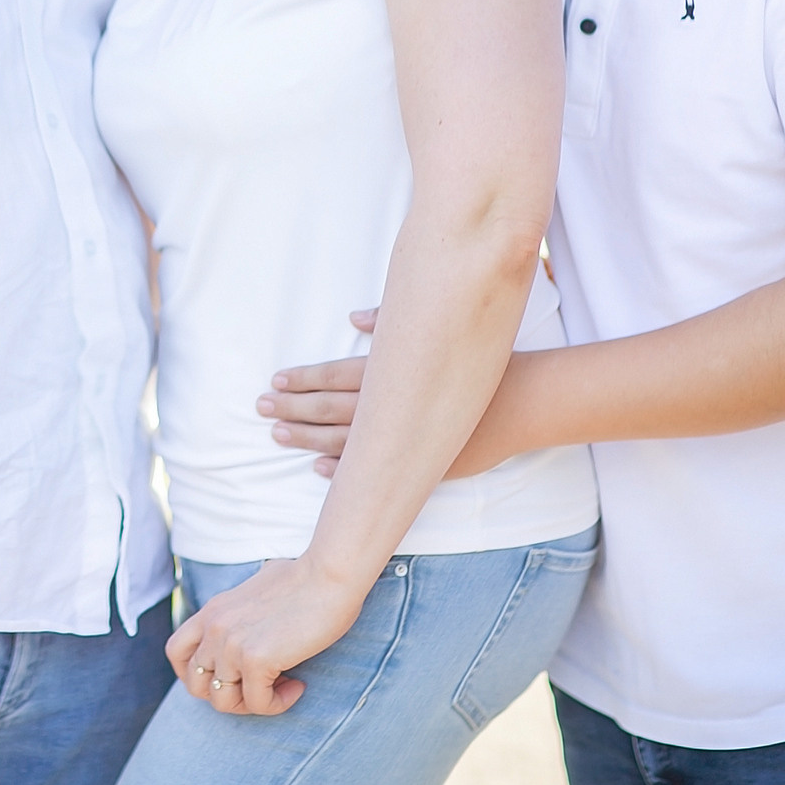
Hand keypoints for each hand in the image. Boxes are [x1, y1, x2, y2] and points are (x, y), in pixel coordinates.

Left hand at [164, 555, 364, 717]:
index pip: (176, 652)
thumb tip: (256, 621)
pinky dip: (279, 703)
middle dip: (227, 695)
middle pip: (196, 685)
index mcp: (212, 610)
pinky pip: (258, 704)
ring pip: (223, 701)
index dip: (195, 675)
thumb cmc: (306, 578)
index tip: (229, 677)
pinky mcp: (255, 659)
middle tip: (259, 687)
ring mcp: (231, 644)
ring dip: (253, 703)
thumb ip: (246, 608)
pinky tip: (298, 686)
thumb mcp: (259, 588)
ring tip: (281, 686)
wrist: (329, 573)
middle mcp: (214, 627)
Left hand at [263, 308, 512, 479]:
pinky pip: (372, 469)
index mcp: (393, 372)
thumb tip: (353, 316)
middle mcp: (393, 405)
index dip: (303, 378)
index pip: (336, 375)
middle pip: (330, 407)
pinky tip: (319, 468)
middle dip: (292, 407)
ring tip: (279, 434)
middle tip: (261, 407)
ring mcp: (405, 437)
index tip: (275, 379)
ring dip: (308, 437)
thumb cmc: (479, 360)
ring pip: (344, 440)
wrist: (523, 403)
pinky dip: (342, 468)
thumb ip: (389, 323)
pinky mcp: (419, 460)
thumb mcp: (435, 331)